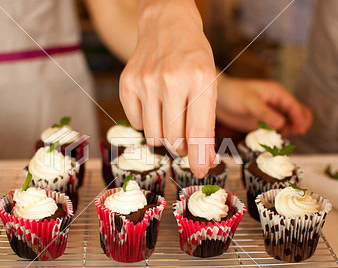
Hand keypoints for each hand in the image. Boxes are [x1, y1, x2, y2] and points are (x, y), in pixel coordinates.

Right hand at [119, 0, 217, 177]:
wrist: (166, 25)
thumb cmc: (193, 58)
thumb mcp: (210, 85)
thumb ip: (205, 124)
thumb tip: (202, 162)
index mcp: (200, 79)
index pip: (199, 132)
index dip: (200, 158)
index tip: (201, 172)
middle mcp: (171, 79)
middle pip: (173, 139)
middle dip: (181, 147)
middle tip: (184, 140)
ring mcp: (145, 81)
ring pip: (152, 135)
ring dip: (163, 136)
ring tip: (170, 119)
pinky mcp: (126, 83)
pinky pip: (135, 123)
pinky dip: (146, 123)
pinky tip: (154, 106)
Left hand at [216, 76, 311, 135]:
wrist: (217, 98)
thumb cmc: (232, 94)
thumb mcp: (249, 102)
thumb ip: (264, 113)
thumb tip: (281, 124)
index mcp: (277, 93)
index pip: (295, 106)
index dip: (300, 118)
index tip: (300, 130)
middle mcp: (277, 103)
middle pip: (298, 114)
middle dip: (299, 124)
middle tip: (293, 134)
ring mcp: (271, 113)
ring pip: (289, 123)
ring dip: (290, 131)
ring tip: (280, 138)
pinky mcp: (263, 122)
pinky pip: (277, 130)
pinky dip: (278, 135)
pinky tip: (272, 140)